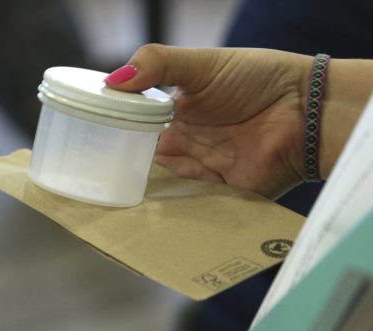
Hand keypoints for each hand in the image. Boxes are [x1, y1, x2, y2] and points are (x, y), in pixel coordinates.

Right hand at [106, 45, 312, 197]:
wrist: (307, 110)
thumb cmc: (258, 79)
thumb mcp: (202, 63)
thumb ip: (156, 65)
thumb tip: (112, 81)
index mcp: (176, 111)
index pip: (133, 124)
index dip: (112, 129)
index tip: (87, 135)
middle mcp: (184, 141)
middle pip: (140, 157)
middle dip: (118, 164)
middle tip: (91, 168)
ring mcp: (199, 168)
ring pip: (158, 181)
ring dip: (138, 186)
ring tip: (106, 191)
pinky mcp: (215, 192)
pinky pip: (185, 201)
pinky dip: (166, 204)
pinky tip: (142, 204)